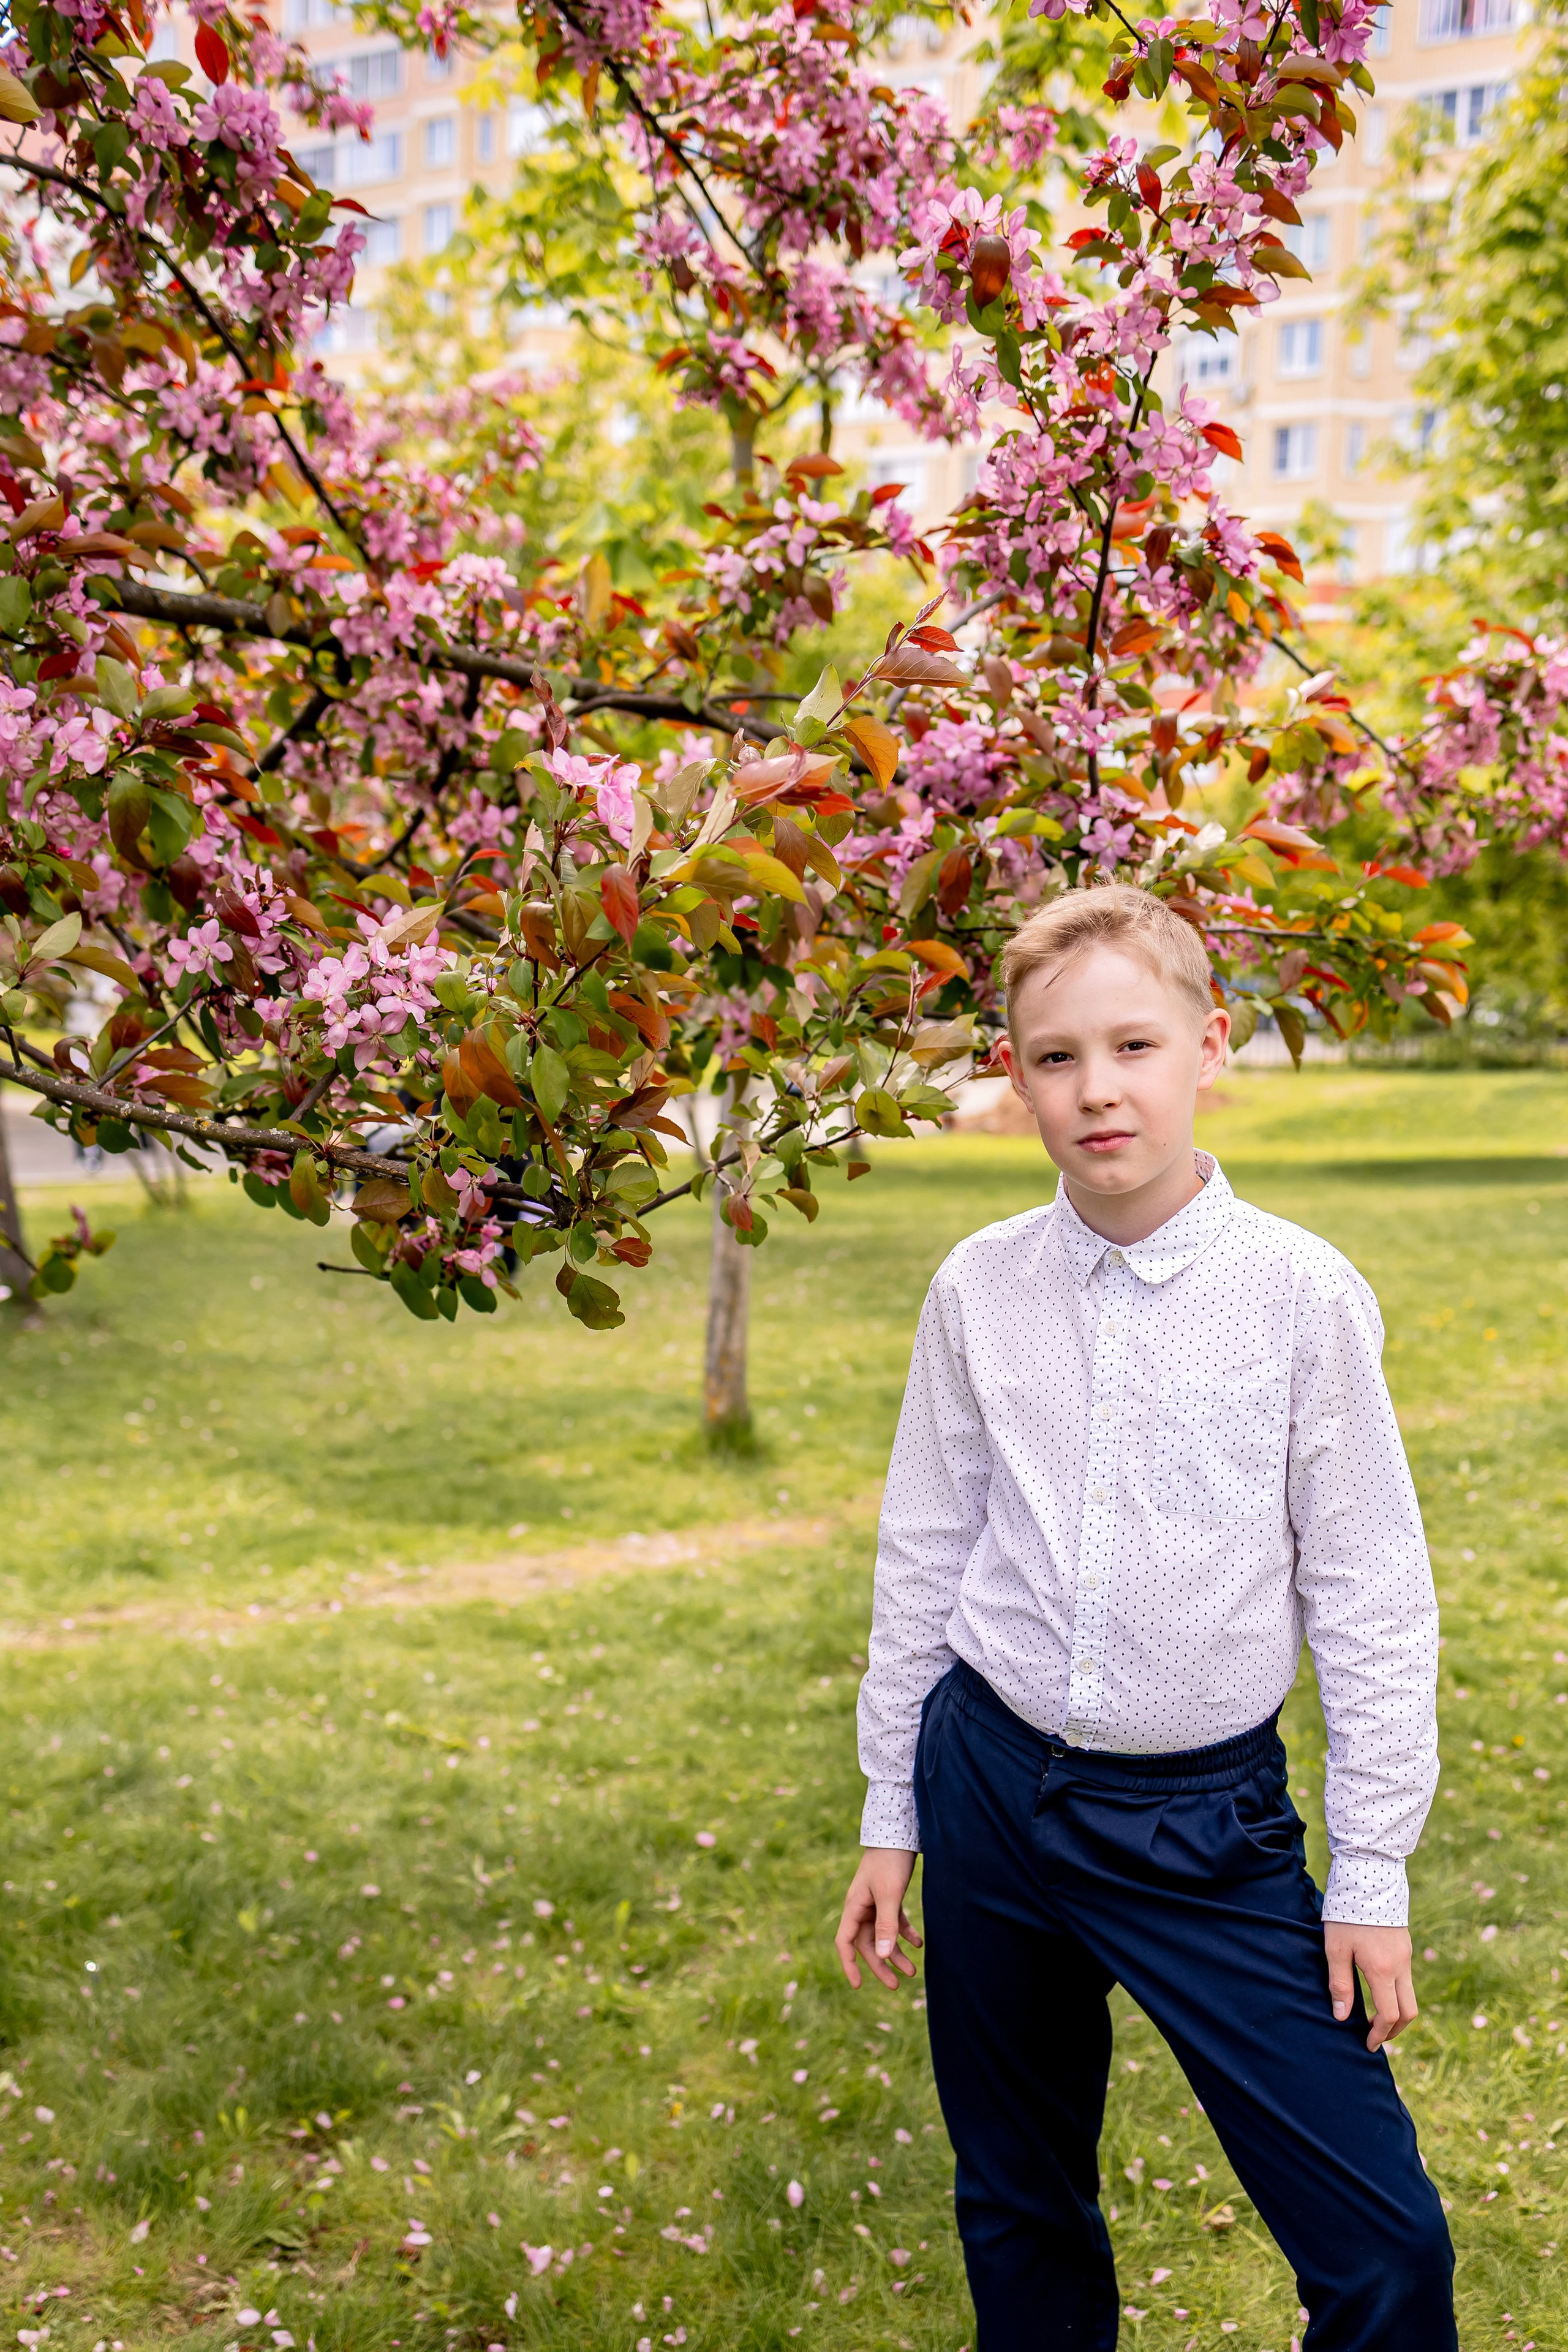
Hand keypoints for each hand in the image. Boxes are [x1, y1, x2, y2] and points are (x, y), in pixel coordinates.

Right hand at [835, 1848, 920, 1991]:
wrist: (898, 1832)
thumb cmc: (890, 1862)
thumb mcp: (889, 1895)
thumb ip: (886, 1926)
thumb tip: (884, 1956)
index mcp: (854, 1907)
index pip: (845, 1943)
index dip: (850, 1964)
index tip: (859, 1985)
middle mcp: (861, 1908)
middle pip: (867, 1944)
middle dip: (881, 1965)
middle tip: (897, 1985)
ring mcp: (875, 1902)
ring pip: (883, 1935)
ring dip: (896, 1953)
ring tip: (913, 1970)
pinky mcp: (889, 1896)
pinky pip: (894, 1922)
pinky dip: (905, 1933)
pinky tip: (919, 1944)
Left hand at [1324, 1921, 1417, 2051]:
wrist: (1369, 1878)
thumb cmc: (1346, 1914)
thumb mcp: (1335, 1949)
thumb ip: (1339, 1984)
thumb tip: (1341, 2017)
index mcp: (1382, 1971)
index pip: (1388, 2015)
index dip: (1379, 2035)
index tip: (1368, 2044)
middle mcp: (1400, 1966)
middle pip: (1408, 2012)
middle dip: (1394, 2030)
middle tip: (1376, 2038)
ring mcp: (1406, 1956)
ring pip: (1411, 1996)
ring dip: (1397, 2013)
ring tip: (1376, 2018)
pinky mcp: (1405, 1947)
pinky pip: (1407, 1980)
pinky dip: (1398, 1995)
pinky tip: (1380, 1991)